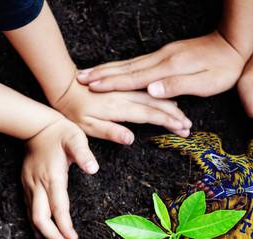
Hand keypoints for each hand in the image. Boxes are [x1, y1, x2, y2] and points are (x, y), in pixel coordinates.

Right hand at [23, 117, 97, 238]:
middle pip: (41, 219)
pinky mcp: (25, 185)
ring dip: (44, 235)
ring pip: (32, 218)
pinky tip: (42, 235)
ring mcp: (30, 186)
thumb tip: (93, 168)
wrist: (35, 125)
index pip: (59, 209)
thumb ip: (83, 154)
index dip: (65, 228)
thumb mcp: (75, 138)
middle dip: (52, 237)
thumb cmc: (60, 132)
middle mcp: (39, 185)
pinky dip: (36, 225)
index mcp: (53, 177)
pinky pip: (29, 210)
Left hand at [52, 74, 190, 144]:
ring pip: (154, 97)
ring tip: (183, 117)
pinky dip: (161, 97)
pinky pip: (147, 92)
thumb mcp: (88, 127)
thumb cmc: (73, 111)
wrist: (64, 86)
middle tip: (189, 127)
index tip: (183, 129)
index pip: (149, 115)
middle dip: (175, 116)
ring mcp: (126, 91)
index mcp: (119, 108)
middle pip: (157, 105)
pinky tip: (169, 101)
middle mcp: (125, 97)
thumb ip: (110, 132)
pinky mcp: (124, 88)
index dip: (168, 122)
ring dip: (171, 107)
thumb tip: (131, 139)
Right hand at [76, 31, 247, 98]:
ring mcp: (163, 55)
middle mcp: (161, 59)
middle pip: (126, 68)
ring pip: (130, 63)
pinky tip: (116, 70)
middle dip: (102, 75)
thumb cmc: (224, 68)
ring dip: (109, 70)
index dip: (112, 84)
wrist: (234, 43)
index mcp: (168, 68)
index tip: (92, 87)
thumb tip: (151, 91)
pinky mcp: (166, 55)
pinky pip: (137, 62)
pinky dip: (122, 67)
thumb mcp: (204, 83)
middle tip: (80, 79)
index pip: (134, 77)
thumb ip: (176, 85)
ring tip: (90, 73)